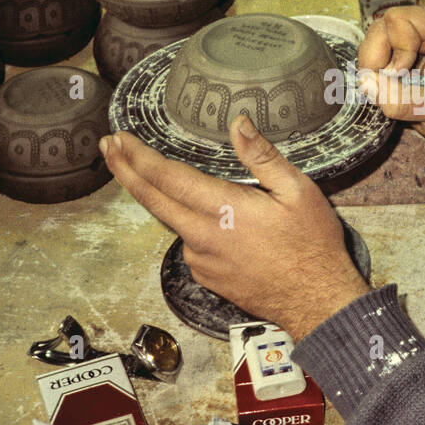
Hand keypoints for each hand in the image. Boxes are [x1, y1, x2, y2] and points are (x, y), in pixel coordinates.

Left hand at [99, 117, 370, 339]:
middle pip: (151, 200)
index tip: (119, 138)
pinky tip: (220, 224)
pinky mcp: (206, 277)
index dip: (138, 156)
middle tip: (107, 147)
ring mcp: (201, 261)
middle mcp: (202, 237)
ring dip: (165, 199)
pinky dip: (194, 227)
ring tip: (177, 181)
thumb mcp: (298, 191)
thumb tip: (238, 123)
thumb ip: (262, 156)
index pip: (167, 178)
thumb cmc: (312, 244)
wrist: (317, 302)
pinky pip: (192, 244)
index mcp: (223, 210)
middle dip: (125, 170)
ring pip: (174, 222)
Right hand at [357, 4, 424, 145]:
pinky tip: (396, 90)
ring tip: (400, 91)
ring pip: (371, 45)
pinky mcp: (397, 53)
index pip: (397, 20)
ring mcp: (408, 38)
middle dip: (378, 62)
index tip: (403, 75)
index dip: (393, 50)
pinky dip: (375, 79)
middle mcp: (424, 24)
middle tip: (394, 87)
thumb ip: (402, 99)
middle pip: (379, 30)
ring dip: (375, 72)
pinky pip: (371, 59)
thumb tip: (368, 85)